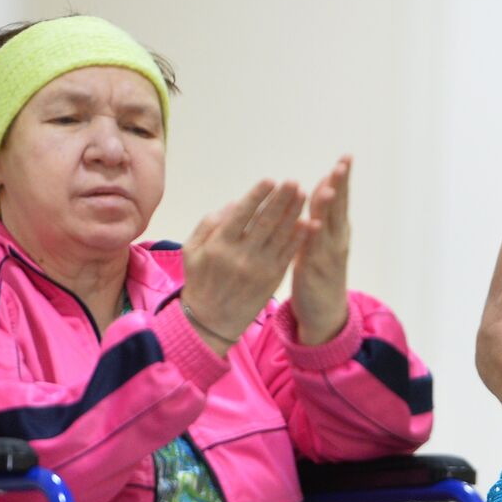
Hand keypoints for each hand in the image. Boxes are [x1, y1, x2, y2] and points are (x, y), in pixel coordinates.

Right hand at [181, 179, 308, 354]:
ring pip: (280, 236)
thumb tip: (235, 204)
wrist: (211, 321)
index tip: (269, 180)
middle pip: (265, 222)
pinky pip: (288, 254)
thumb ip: (209, 224)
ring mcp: (259, 268)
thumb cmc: (200, 281)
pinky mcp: (272, 279)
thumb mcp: (192, 251)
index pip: (241, 215)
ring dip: (293, 213)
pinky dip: (298, 238)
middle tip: (293, 182)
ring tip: (303, 194)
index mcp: (220, 245)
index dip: (257, 196)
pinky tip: (308, 222)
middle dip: (280, 200)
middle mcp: (241, 256)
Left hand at [291, 155, 350, 344]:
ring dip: (329, 206)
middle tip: (343, 163)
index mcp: (336, 231)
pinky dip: (314, 236)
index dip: (342, 179)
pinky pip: (314, 250)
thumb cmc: (320, 272)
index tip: (345, 157)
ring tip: (331, 186)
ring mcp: (327, 255)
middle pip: (339, 208)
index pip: (340, 199)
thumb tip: (324, 186)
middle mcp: (336, 240)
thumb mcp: (322, 239)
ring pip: (328, 225)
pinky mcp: (314, 270)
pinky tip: (313, 224)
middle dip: (341, 185)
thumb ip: (323, 215)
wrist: (325, 312)